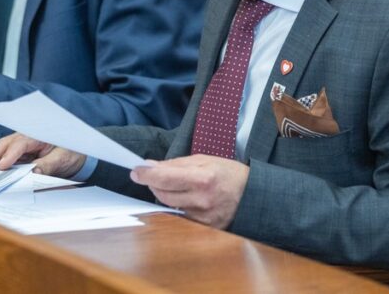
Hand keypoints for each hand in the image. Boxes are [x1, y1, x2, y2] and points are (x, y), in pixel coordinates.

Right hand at [0, 133, 86, 177]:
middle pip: (5, 144)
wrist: (76, 153)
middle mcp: (26, 137)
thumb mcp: (64, 158)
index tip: (2, 166)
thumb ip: (49, 164)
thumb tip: (35, 171)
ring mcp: (20, 145)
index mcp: (38, 135)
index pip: (22, 144)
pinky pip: (2, 156)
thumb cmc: (71, 153)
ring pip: (0, 149)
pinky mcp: (18, 154)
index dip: (11, 155)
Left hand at [130, 155, 248, 229]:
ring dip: (164, 194)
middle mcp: (202, 200)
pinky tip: (183, 197)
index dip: (146, 175)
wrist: (253, 196)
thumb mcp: (204, 160)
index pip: (164, 178)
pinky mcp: (204, 228)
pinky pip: (180, 216)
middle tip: (151, 176)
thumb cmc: (229, 173)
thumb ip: (176, 164)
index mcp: (202, 178)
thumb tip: (151, 166)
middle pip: (163, 194)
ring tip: (172, 185)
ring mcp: (203, 217)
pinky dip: (176, 205)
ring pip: (170, 205)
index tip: (136, 171)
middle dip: (154, 183)